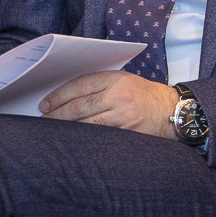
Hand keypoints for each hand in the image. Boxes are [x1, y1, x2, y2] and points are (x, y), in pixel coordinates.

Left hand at [39, 70, 179, 137]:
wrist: (172, 111)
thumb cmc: (147, 96)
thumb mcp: (126, 81)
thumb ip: (102, 85)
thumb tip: (68, 97)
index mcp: (116, 78)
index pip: (80, 84)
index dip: (59, 95)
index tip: (45, 103)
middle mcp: (118, 95)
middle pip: (78, 105)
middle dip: (56, 113)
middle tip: (43, 119)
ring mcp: (122, 114)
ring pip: (85, 121)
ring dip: (65, 127)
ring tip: (52, 130)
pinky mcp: (125, 131)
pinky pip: (97, 134)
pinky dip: (82, 136)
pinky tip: (72, 138)